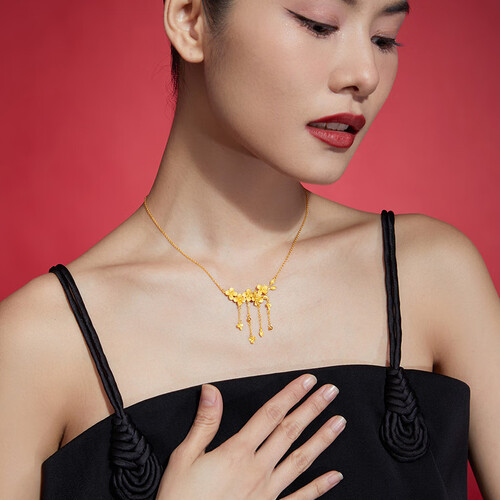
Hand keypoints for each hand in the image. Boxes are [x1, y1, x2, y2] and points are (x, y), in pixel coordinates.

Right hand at [156, 373, 345, 498]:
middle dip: (312, 409)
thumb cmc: (181, 498)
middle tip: (331, 391)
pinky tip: (336, 475)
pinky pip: (300, 499)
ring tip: (340, 422)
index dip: (290, 395)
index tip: (307, 380)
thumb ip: (204, 423)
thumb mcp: (185, 457)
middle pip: (289, 432)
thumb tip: (212, 389)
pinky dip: (319, 487)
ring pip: (300, 460)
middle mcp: (257, 469)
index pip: (269, 415)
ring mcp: (267, 493)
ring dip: (321, 440)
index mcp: (237, 452)